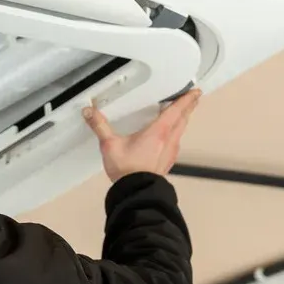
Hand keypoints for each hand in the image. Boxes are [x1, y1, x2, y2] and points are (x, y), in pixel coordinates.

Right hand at [84, 89, 201, 181]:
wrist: (137, 192)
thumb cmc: (127, 169)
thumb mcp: (110, 145)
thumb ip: (100, 126)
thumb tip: (88, 111)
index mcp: (158, 131)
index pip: (177, 110)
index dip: (187, 99)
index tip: (195, 91)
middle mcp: (169, 139)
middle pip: (183, 119)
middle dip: (188, 107)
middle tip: (193, 98)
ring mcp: (171, 151)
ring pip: (181, 130)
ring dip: (183, 120)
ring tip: (182, 113)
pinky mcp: (168, 161)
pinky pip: (176, 142)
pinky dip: (177, 133)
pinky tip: (170, 135)